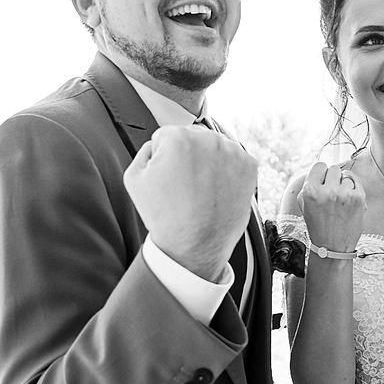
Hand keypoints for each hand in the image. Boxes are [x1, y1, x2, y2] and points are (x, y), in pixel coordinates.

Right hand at [125, 125, 256, 281]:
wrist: (195, 247)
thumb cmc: (166, 217)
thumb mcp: (134, 179)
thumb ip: (145, 150)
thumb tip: (158, 144)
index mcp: (178, 138)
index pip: (167, 136)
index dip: (164, 158)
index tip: (169, 176)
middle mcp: (208, 139)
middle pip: (193, 138)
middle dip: (188, 156)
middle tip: (184, 185)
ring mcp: (232, 152)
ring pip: (214, 147)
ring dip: (209, 162)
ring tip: (201, 190)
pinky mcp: (249, 166)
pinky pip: (234, 160)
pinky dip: (227, 172)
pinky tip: (217, 190)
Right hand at [297, 162, 364, 255]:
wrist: (332, 246)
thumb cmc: (317, 225)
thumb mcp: (304, 204)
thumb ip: (310, 184)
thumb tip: (321, 170)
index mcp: (310, 191)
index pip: (319, 166)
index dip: (321, 174)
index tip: (323, 182)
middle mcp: (327, 191)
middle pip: (333, 169)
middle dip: (333, 179)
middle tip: (332, 193)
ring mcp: (344, 194)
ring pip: (346, 176)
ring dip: (344, 186)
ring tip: (340, 201)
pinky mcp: (358, 198)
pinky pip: (356, 184)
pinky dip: (353, 191)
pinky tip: (348, 204)